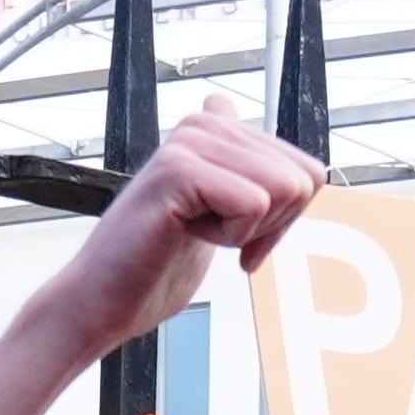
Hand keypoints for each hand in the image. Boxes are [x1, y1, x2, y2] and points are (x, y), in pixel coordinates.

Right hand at [45, 98, 325, 363]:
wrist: (105, 299)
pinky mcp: (179, 169)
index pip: (308, 170)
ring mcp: (190, 142)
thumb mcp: (216, 212)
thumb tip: (234, 115)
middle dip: (272, 228)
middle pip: (302, 179)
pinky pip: (253, 205)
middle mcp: (205, 123)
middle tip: (219, 238)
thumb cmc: (157, 263)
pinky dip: (229, 237)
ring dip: (248, 231)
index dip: (286, 220)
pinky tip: (186, 233)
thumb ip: (241, 172)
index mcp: (217, 126)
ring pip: (283, 189)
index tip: (242, 239)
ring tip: (196, 231)